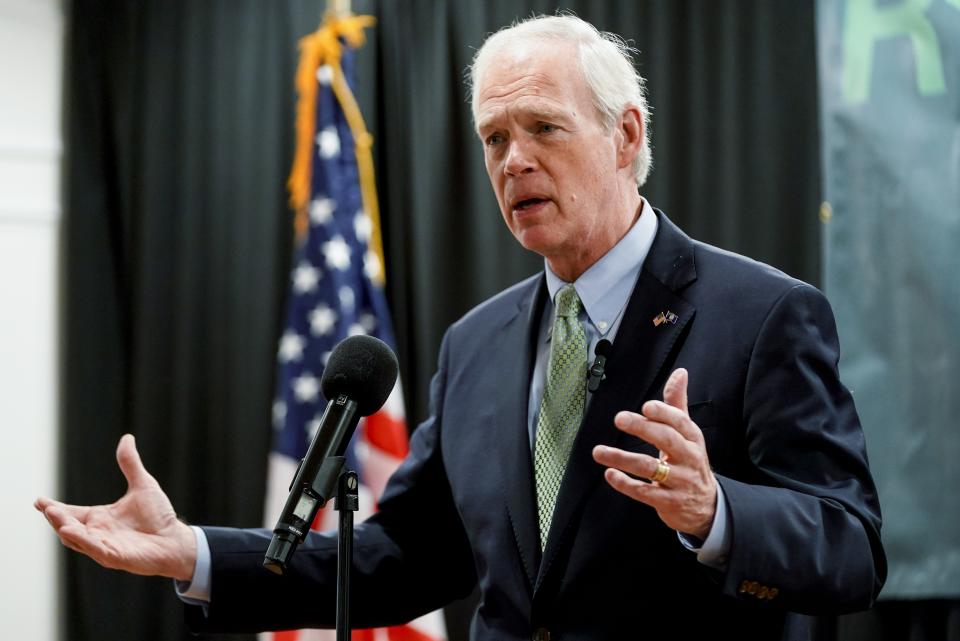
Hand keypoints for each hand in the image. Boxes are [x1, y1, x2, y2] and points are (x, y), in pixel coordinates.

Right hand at [35, 434, 196, 580]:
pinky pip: (95, 549)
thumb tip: (126, 438)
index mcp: (100, 518)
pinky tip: (70, 531)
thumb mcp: (143, 485)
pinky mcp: (115, 556)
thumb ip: (130, 464)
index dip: (54, 507)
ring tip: (53, 514)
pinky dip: (83, 540)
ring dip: (65, 527)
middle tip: (45, 507)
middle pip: (69, 526)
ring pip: (77, 539)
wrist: (176, 540)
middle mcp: (98, 533)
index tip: (39, 500)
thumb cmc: (159, 517)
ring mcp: (105, 546)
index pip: (72, 513)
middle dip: (56, 517)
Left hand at [592, 368, 716, 538]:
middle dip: (643, 428)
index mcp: (692, 438)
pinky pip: (645, 493)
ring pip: (650, 468)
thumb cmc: (690, 461)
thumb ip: (678, 404)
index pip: (680, 422)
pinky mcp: (669, 502)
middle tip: (619, 419)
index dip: (663, 413)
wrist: (706, 505)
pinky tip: (610, 474)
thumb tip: (680, 372)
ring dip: (622, 459)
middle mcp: (688, 458)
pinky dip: (625, 484)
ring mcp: (680, 481)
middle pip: (666, 440)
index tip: (646, 406)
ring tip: (599, 451)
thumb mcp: (687, 433)